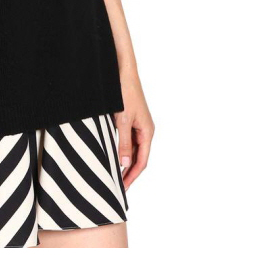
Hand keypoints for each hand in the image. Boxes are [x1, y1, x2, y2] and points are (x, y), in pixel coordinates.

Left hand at [114, 73, 153, 190]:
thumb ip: (123, 142)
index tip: (123, 188)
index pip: (142, 161)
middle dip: (129, 172)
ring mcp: (137, 124)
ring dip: (124, 161)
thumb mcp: (122, 120)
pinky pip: (126, 139)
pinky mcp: (129, 118)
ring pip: (132, 148)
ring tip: (114, 174)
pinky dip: (121, 149)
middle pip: (138, 157)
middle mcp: (144, 130)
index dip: (132, 175)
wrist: (123, 71)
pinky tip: (112, 154)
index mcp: (147, 132)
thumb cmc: (124, 93)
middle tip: (117, 186)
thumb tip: (125, 163)